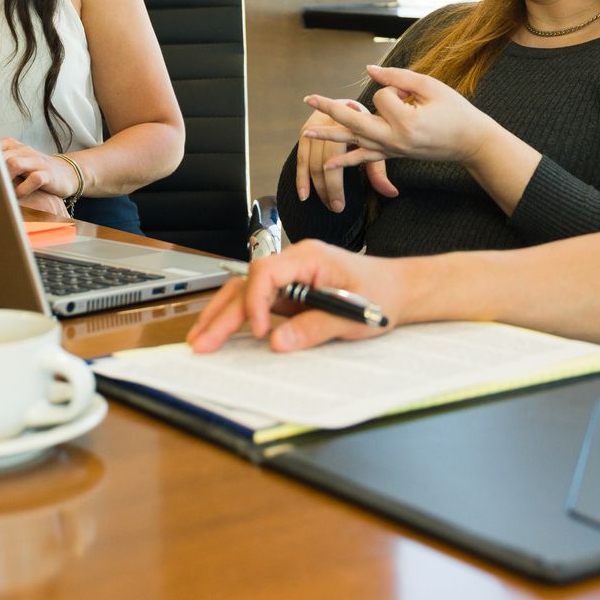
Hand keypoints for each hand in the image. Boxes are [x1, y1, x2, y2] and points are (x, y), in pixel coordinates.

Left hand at [1, 138, 80, 202]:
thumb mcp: (17, 162)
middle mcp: (25, 151)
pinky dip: (23, 188)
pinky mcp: (48, 175)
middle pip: (0, 155)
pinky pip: (34, 179)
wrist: (66, 173)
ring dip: (4, 177)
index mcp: (14, 146)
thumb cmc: (35, 170)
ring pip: (15, 163)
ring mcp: (37, 162)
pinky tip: (19, 195)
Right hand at [188, 239, 406, 353]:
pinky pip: (258, 302)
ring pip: (246, 291)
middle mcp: (295, 262)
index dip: (255, 301)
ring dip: (222, 315)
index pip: (267, 272)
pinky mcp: (290, 292)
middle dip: (222, 314)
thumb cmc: (382, 293)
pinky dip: (239, 317)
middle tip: (200, 342)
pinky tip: (221, 332)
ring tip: (200, 339)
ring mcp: (291, 277)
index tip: (257, 331)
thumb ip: (315, 327)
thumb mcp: (354, 314)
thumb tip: (276, 342)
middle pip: (248, 284)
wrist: (399, 289)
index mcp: (310, 257)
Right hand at [295, 102, 395, 213]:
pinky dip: (301, 178)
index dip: (335, 185)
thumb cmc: (368, 129)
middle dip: (326, 189)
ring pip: (310, 162)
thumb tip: (392, 193)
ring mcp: (314, 126)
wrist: (355, 106)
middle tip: (335, 208)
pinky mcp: (305, 132)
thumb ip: (379, 171)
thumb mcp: (376, 147)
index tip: (339, 206)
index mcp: (347, 125)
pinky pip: (300, 158)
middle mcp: (328, 123)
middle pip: (321, 163)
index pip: (335, 159)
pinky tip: (304, 195)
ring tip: (324, 204)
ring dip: (314, 186)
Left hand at [303, 65, 495, 169]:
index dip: (396, 87)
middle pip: (354, 121)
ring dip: (329, 137)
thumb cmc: (455, 111)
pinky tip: (327, 165)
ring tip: (305, 133)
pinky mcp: (393, 155)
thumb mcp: (431, 86)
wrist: (470, 142)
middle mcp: (394, 140)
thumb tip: (369, 69)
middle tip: (308, 99)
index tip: (413, 93)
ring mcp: (392, 150)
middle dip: (330, 108)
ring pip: (354, 141)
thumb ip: (399, 76)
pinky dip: (345, 161)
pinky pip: (365, 159)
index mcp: (405, 122)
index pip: (383, 95)